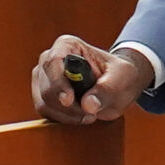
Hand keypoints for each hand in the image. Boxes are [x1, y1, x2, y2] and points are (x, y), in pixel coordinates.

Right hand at [31, 35, 150, 125]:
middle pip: (47, 87)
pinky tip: (81, 116)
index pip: (53, 62)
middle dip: (69, 106)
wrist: (118, 86)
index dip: (58, 83)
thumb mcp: (121, 79)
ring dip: (67, 115)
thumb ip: (106, 90)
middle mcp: (50, 60)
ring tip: (90, 114)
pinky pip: (46, 112)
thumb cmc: (120, 76)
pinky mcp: (43, 96)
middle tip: (91, 112)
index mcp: (67, 45)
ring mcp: (44, 78)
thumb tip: (88, 104)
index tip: (69, 100)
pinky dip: (63, 119)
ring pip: (44, 103)